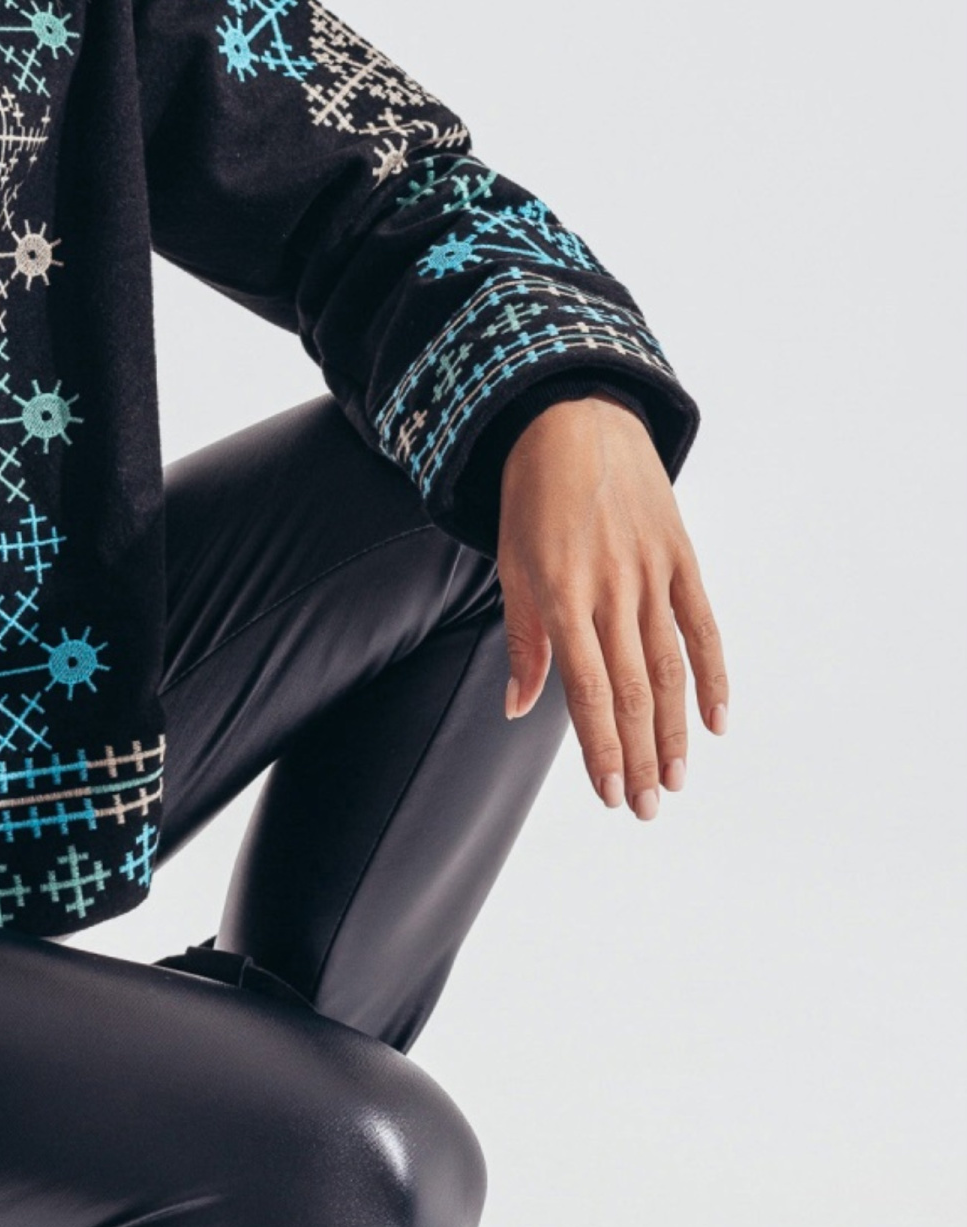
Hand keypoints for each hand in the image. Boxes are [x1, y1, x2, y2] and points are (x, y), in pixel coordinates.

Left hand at [497, 395, 727, 820]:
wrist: (573, 417)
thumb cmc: (531, 496)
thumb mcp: (510, 563)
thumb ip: (523, 639)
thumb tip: (520, 708)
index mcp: (560, 594)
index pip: (587, 692)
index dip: (600, 750)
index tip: (609, 795)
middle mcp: (610, 588)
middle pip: (632, 691)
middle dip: (639, 756)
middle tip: (647, 808)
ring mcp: (651, 571)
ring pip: (669, 668)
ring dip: (674, 730)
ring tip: (676, 780)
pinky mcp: (681, 555)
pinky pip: (701, 624)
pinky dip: (713, 674)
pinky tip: (716, 721)